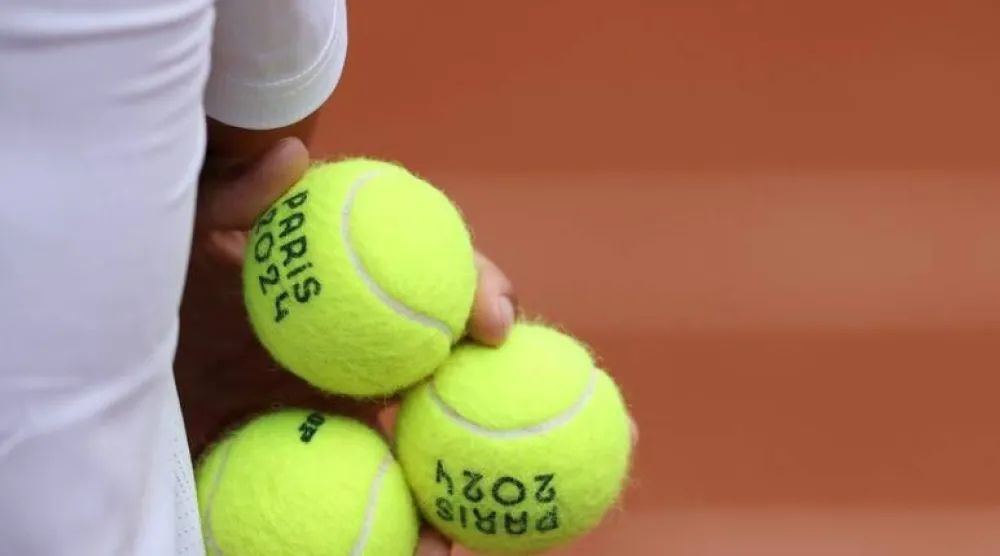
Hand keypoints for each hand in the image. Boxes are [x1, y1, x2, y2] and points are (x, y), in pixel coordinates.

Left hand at [177, 137, 517, 555]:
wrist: (137, 380)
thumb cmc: (165, 299)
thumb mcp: (189, 243)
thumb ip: (235, 198)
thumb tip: (294, 156)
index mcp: (361, 312)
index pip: (437, 297)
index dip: (476, 298)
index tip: (490, 321)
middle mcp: (376, 370)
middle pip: (469, 384)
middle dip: (530, 402)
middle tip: (578, 419)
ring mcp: (363, 431)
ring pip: (448, 455)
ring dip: (490, 486)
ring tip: (511, 518)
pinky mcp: (344, 480)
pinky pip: (396, 510)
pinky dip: (424, 535)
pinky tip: (434, 553)